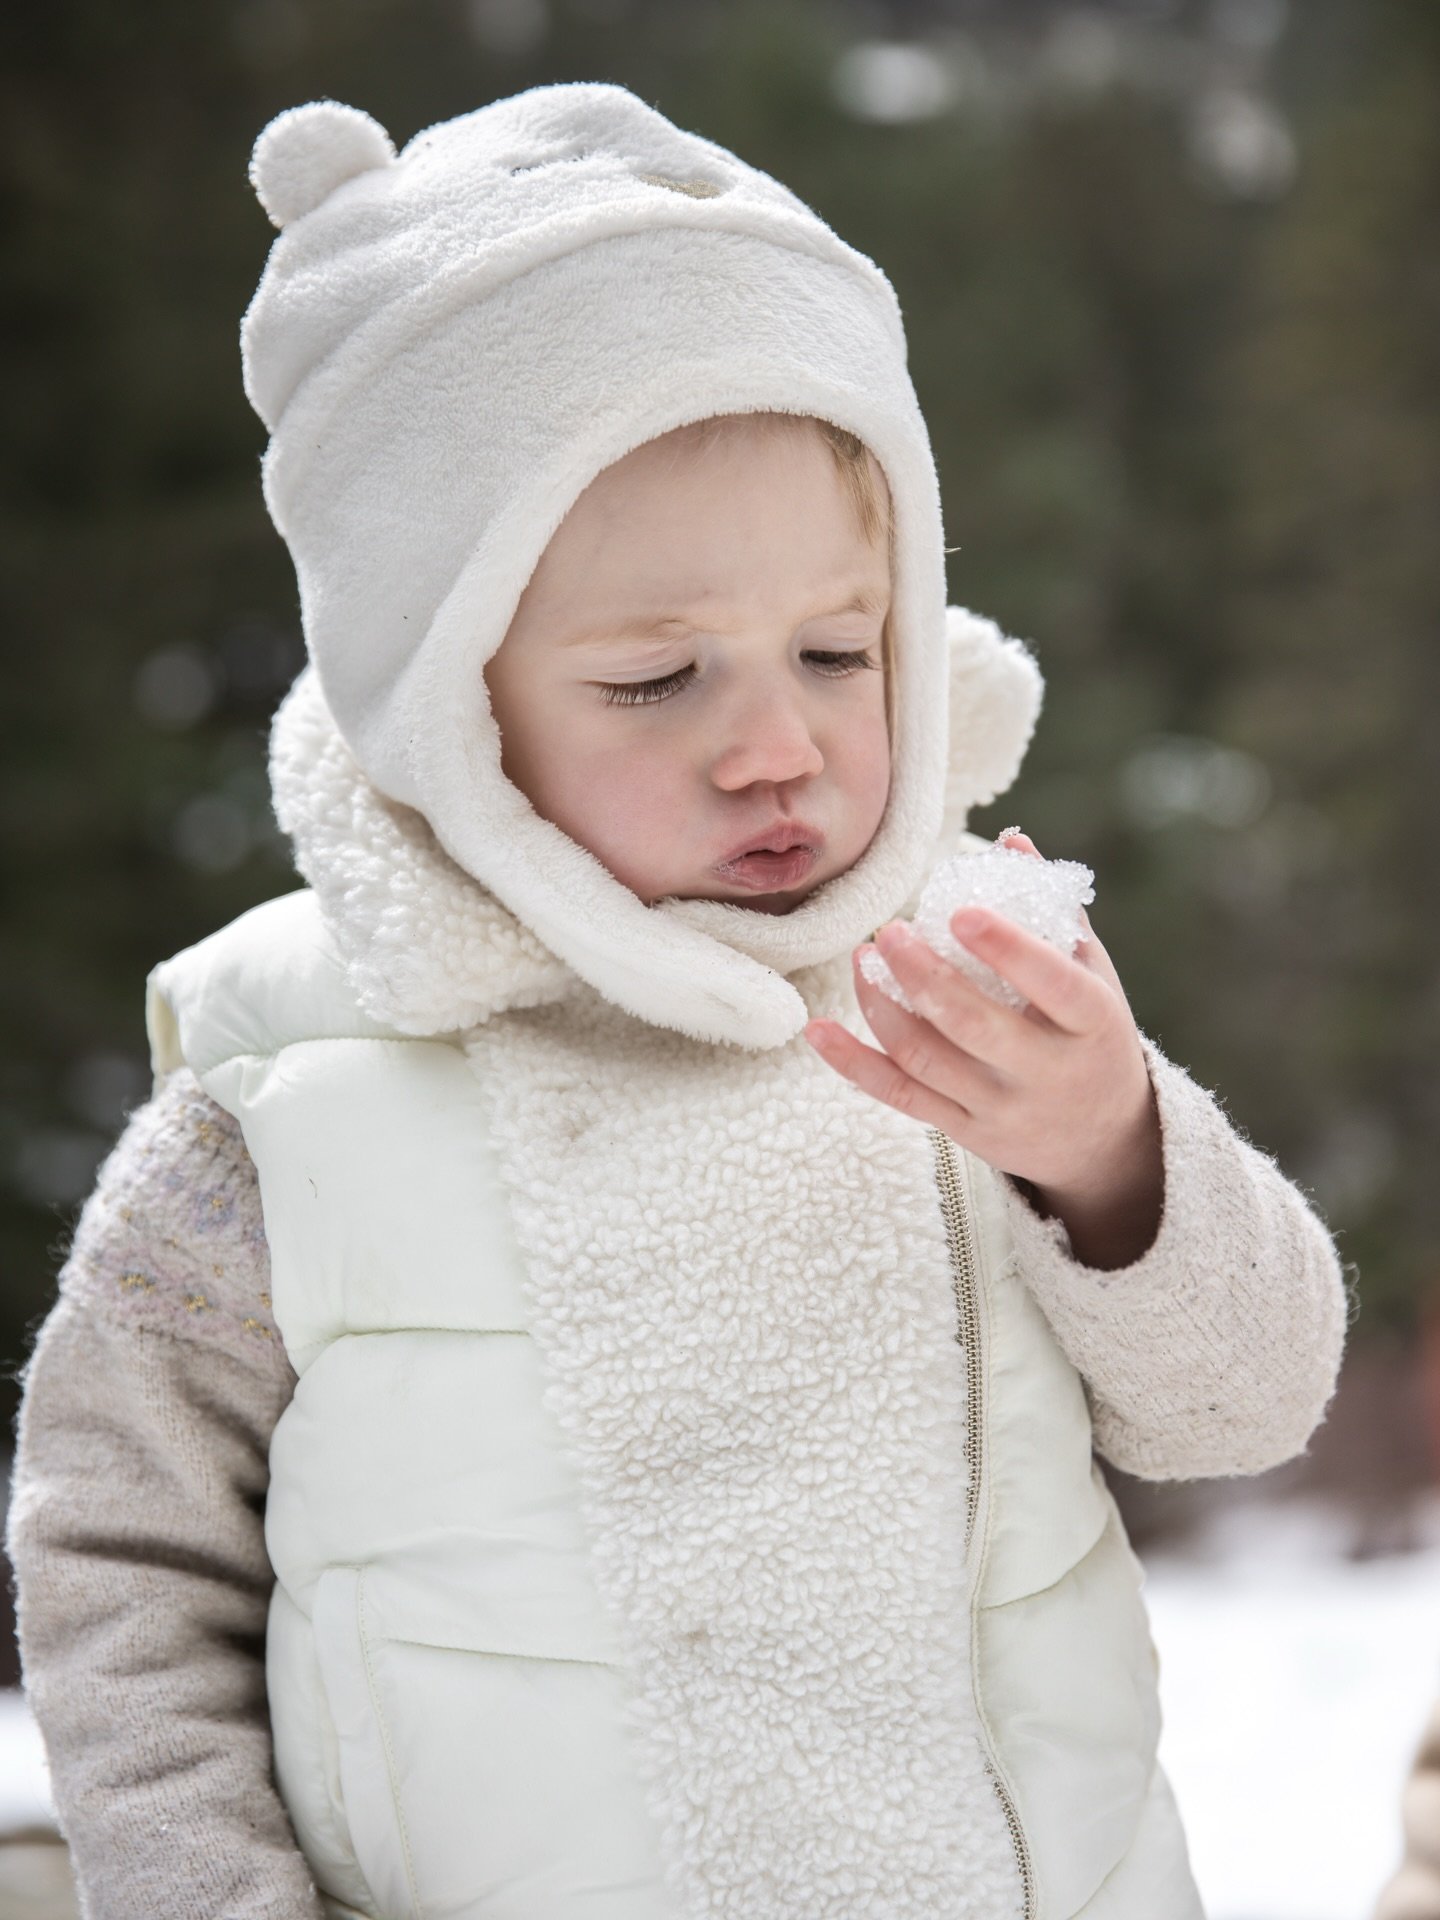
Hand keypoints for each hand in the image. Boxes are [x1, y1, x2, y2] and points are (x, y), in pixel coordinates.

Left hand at [804, 830, 1163, 1268]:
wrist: (1103, 1140)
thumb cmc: (1093, 1036)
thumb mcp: (1094, 976)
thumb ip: (1053, 912)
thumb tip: (1011, 840)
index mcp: (1092, 1023)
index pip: (1053, 984)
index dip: (1007, 948)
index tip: (959, 910)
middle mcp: (1048, 1072)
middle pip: (974, 1024)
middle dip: (922, 974)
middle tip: (889, 930)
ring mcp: (1003, 1107)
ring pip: (927, 1059)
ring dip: (881, 1006)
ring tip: (862, 959)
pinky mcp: (966, 1131)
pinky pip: (900, 1097)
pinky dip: (853, 1063)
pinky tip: (819, 1030)